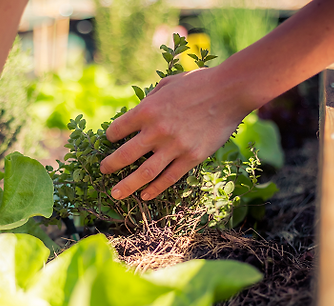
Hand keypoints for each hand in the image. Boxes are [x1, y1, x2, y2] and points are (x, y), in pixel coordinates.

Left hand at [99, 67, 250, 199]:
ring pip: (144, 173)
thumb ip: (150, 99)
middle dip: (110, 165)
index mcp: (147, 110)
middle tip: (103, 170)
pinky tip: (145, 195)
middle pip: (125, 155)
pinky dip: (155, 189)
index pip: (118, 130)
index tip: (109, 141)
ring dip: (127, 185)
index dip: (110, 136)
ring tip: (116, 193)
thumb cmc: (199, 82)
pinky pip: (169, 178)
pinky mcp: (191, 157)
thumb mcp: (167, 84)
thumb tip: (138, 110)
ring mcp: (174, 146)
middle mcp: (157, 130)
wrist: (231, 90)